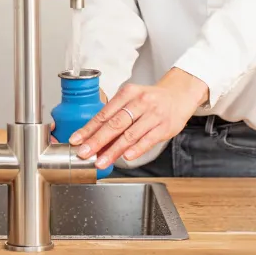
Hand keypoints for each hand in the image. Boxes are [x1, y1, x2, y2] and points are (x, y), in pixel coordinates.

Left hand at [69, 69, 208, 169]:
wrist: (179, 95)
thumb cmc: (151, 100)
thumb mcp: (132, 100)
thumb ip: (115, 116)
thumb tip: (93, 138)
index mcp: (128, 93)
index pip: (104, 113)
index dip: (89, 128)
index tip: (76, 140)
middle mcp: (140, 102)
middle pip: (115, 124)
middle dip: (97, 140)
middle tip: (83, 153)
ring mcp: (153, 115)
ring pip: (130, 135)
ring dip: (113, 150)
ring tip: (100, 161)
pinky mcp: (164, 127)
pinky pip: (148, 140)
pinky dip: (136, 149)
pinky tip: (126, 157)